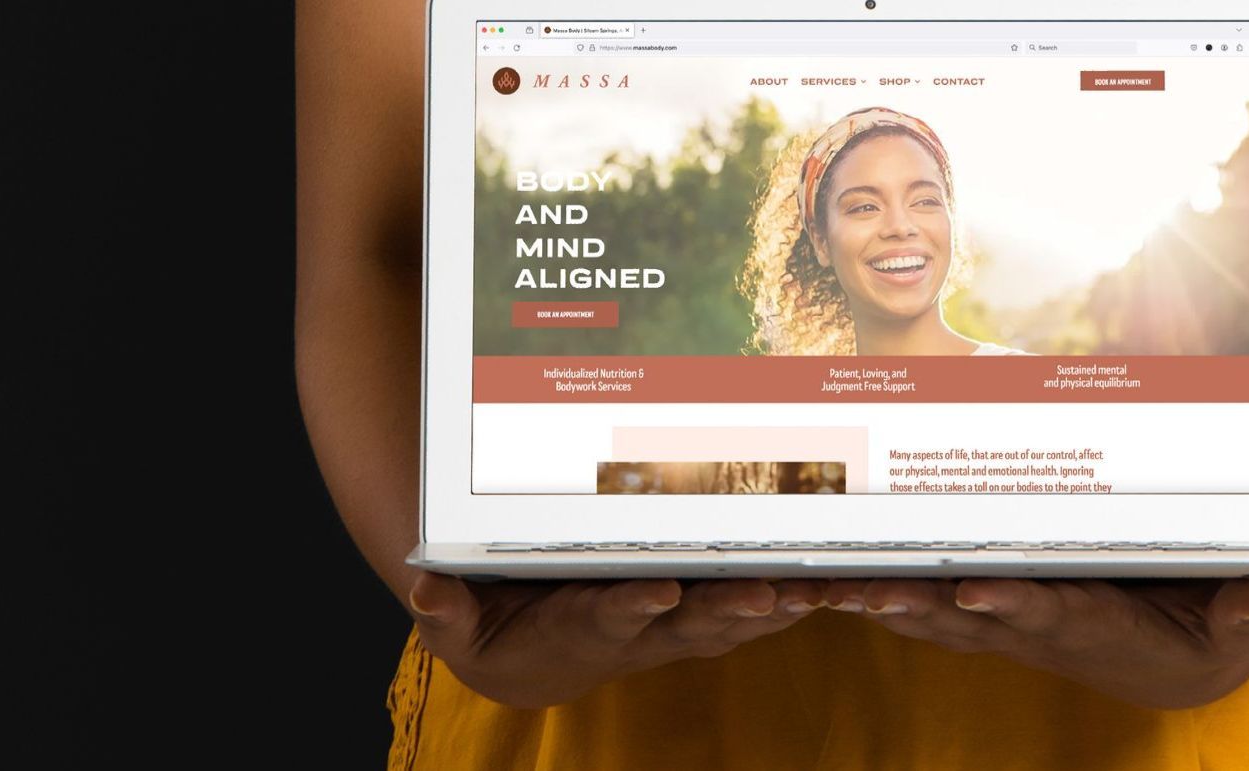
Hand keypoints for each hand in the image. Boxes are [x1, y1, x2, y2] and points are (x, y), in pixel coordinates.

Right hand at [408, 571, 823, 707]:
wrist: (529, 661)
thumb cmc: (496, 630)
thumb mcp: (462, 627)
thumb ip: (446, 610)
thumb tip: (423, 589)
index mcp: (583, 626)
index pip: (611, 615)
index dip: (635, 607)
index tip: (659, 591)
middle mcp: (638, 630)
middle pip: (690, 622)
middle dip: (731, 609)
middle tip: (771, 594)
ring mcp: (670, 625)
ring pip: (729, 617)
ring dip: (772, 608)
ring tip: (815, 592)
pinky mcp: (692, 613)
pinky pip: (745, 609)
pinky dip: (784, 601)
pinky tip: (825, 587)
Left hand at [816, 573, 1248, 709]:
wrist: (1171, 665)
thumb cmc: (1200, 630)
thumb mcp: (1233, 621)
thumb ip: (1243, 605)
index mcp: (1096, 624)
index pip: (1048, 611)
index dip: (1012, 603)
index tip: (974, 589)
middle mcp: (1043, 629)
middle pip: (973, 617)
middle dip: (920, 604)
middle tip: (868, 589)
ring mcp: (1015, 625)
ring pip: (942, 616)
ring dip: (889, 605)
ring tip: (832, 589)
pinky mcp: (1000, 616)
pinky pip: (937, 611)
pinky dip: (892, 602)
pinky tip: (843, 589)